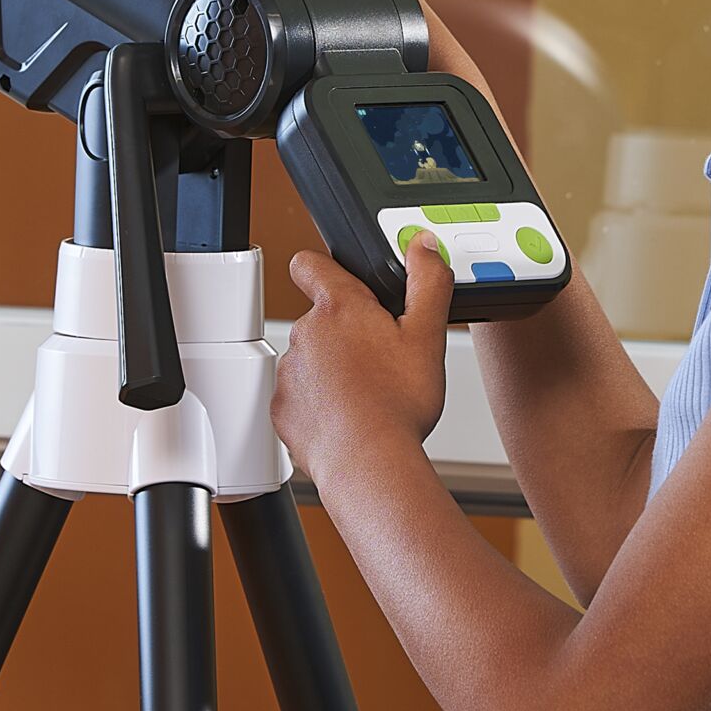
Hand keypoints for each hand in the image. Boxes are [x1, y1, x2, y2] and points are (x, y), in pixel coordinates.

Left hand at [271, 231, 454, 483]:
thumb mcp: (428, 335)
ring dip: (332, 370)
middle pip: (321, 318)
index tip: (341, 280)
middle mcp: (306, 333)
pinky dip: (320, 405)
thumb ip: (427, 281)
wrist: (370, 464)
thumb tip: (423, 246)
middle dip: (346, 332)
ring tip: (368, 393)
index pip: (310, 264)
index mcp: (339, 307)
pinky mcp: (283, 409)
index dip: (324, 267)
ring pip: (311, 360)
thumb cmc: (398, 404)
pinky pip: (301, 397)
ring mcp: (290, 373)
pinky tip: (350, 417)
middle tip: (380, 356)